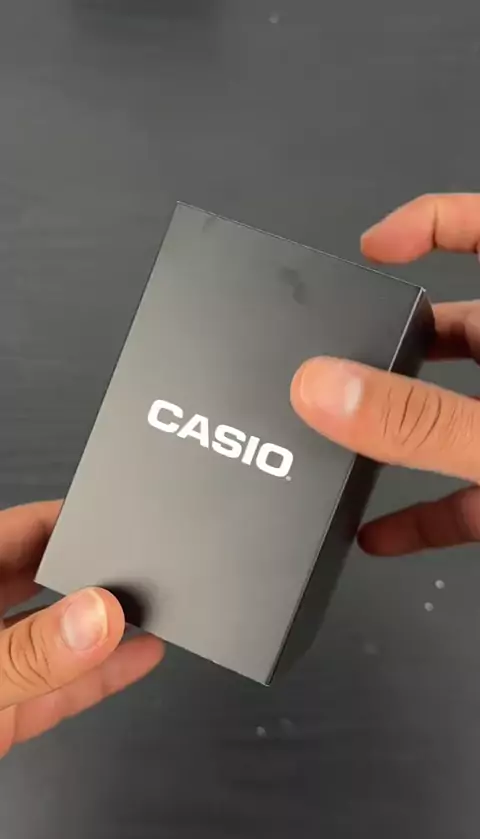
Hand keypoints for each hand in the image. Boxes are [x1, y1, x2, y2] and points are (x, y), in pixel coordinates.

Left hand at [0, 500, 162, 754]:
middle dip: (96, 572)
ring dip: (106, 627)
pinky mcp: (2, 714)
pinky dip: (98, 676)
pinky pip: (57, 688)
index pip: (19, 532)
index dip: (66, 518)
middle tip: (146, 563)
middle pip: (44, 580)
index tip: (118, 515)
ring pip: (57, 637)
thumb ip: (31, 650)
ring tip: (158, 607)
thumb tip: (101, 614)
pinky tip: (142, 656)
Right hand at [291, 193, 479, 555]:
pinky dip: (427, 512)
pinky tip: (383, 535)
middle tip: (340, 368)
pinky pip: (470, 489)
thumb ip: (419, 419)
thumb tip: (321, 389)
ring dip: (400, 437)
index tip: (372, 251)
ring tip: (341, 449)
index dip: (430, 222)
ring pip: (458, 413)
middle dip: (394, 350)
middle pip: (459, 330)